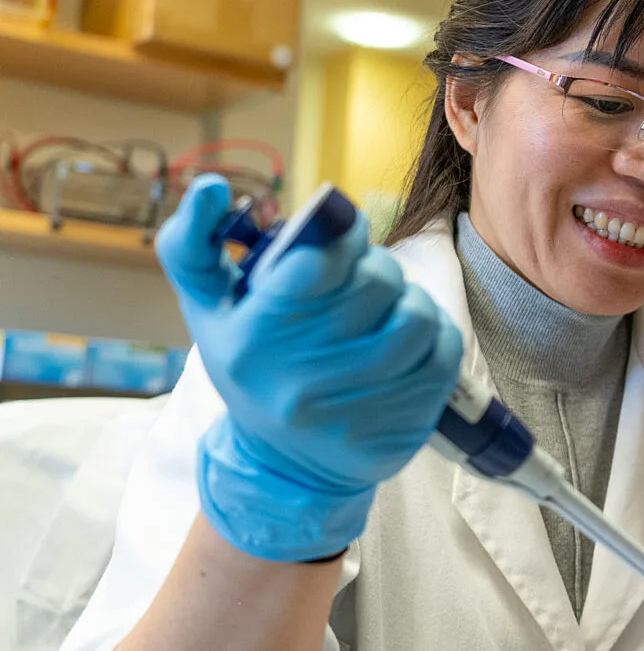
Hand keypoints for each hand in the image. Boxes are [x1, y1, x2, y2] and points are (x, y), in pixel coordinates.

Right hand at [155, 177, 463, 560]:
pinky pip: (443, 350)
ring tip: (385, 308)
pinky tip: (406, 339)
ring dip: (407, 300)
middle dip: (374, 266)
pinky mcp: (403, 426)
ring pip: (416, 317)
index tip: (336, 240)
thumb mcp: (210, 309)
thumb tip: (208, 185)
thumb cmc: (250, 365)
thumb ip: (193, 243)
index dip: (339, 237)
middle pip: (376, 284)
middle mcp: (301, 379)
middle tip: (362, 274)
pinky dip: (433, 332)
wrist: (284, 464)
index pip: (316, 263)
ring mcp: (356, 409)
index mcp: (251, 340)